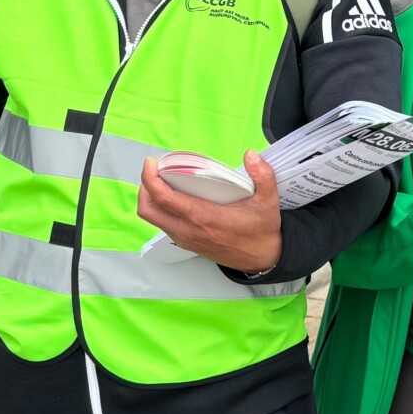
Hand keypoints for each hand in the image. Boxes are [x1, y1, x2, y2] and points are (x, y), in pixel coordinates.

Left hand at [137, 152, 282, 271]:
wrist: (262, 258)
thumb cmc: (261, 231)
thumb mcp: (268, 202)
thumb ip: (263, 176)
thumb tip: (251, 154)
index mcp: (204, 217)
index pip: (165, 198)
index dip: (150, 179)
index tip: (151, 163)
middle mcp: (189, 230)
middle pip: (148, 210)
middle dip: (144, 188)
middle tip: (154, 171)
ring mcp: (186, 238)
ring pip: (153, 219)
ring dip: (151, 199)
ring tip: (162, 181)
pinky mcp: (187, 243)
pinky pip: (163, 225)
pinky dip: (161, 209)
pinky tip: (174, 197)